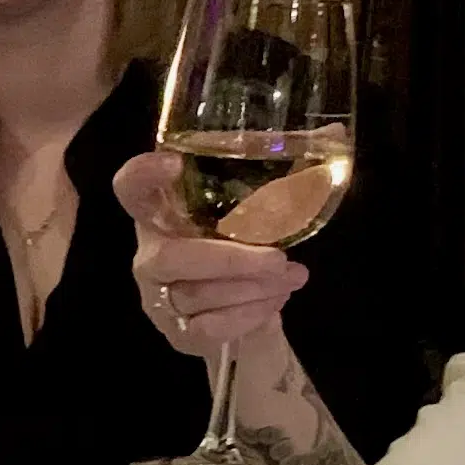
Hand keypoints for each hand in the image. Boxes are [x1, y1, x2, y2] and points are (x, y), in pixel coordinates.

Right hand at [111, 149, 306, 364]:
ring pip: (197, 294)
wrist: (244, 315)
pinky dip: (248, 315)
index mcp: (161, 212)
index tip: (174, 164)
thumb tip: (334, 131)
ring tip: (292, 276)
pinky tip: (276, 300)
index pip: (130, 188)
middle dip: (229, 258)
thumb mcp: (262, 209)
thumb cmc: (245, 248)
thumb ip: (289, 172)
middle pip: (171, 256)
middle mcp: (149, 253)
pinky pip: (208, 327)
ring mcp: (158, 297)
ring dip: (252, 287)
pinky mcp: (178, 332)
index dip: (142, 175)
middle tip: (278, 257)